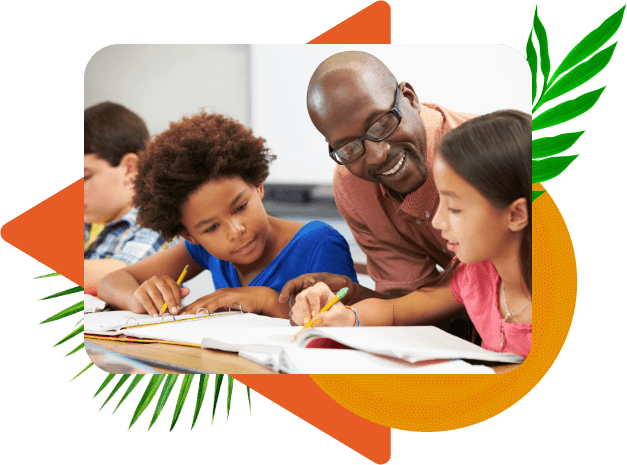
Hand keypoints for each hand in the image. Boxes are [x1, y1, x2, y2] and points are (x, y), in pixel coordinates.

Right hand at [130, 275, 190, 317]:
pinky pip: (146, 302)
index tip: (179, 308)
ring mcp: (146, 284)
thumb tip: (188, 291)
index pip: (174, 287)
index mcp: (165, 279)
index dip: (177, 298)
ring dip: (161, 307)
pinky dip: (152, 310)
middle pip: (165, 290)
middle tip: (174, 312)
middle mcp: (156, 279)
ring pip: (156, 296)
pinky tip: (155, 316)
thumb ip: (178, 294)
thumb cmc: (157, 298)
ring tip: (165, 315)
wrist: (139, 300)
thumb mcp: (168, 296)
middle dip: (171, 302)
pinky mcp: (139, 292)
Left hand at [175, 286, 289, 318]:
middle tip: (175, 315)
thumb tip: (212, 319)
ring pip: (204, 301)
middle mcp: (218, 293)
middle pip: (199, 301)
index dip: (189, 307)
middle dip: (187, 307)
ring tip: (183, 315)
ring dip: (193, 308)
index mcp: (218, 296)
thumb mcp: (231, 308)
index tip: (179, 314)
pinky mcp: (229, 297)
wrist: (262, 298)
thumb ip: (222, 312)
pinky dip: (206, 308)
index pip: (200, 302)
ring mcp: (223, 294)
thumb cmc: (248, 304)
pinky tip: (200, 312)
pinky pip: (215, 303)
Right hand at [289, 282, 354, 326]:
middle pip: (300, 297)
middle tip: (310, 322)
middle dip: (304, 311)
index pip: (312, 292)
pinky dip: (300, 322)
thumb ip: (328, 317)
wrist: (337, 321)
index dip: (312, 304)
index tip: (315, 315)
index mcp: (321, 289)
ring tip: (313, 324)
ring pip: (296, 308)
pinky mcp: (299, 310)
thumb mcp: (338, 315)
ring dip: (303, 318)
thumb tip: (314, 320)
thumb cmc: (339, 315)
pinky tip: (309, 325)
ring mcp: (303, 301)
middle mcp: (310, 292)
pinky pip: (294, 316)